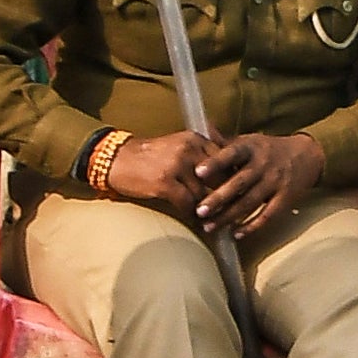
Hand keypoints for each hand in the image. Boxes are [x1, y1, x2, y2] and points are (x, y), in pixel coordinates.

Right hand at [95, 130, 228, 212]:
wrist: (118, 159)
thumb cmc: (150, 157)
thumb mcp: (178, 145)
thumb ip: (201, 154)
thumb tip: (228, 172)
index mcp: (195, 138)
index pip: (225, 159)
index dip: (233, 178)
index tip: (239, 192)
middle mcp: (188, 149)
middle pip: (218, 177)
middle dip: (224, 196)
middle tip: (230, 210)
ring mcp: (176, 166)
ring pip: (204, 193)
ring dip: (208, 209)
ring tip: (213, 219)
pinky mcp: (165, 182)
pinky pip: (187, 203)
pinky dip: (191, 213)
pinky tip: (194, 218)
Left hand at [193, 127, 327, 238]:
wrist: (307, 155)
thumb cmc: (269, 149)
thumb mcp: (250, 141)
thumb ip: (225, 142)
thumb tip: (199, 133)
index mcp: (252, 147)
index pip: (232, 153)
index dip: (216, 162)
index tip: (198, 171)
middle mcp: (263, 164)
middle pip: (239, 182)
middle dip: (218, 198)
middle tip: (199, 210)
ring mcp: (275, 182)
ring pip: (249, 202)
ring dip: (228, 216)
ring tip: (209, 226)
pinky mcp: (285, 198)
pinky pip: (267, 215)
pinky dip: (252, 226)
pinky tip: (236, 234)